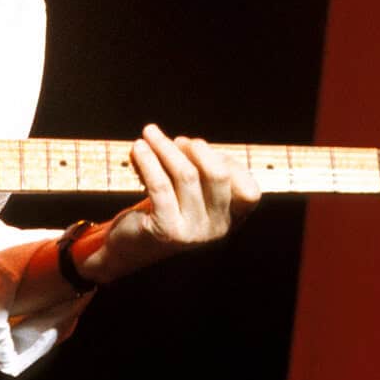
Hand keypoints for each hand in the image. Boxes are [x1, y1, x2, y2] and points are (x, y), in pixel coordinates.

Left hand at [81, 123, 260, 283]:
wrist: (130, 246)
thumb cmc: (164, 208)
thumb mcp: (190, 191)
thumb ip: (199, 168)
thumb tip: (186, 143)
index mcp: (231, 219)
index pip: (249, 191)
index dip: (228, 162)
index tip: (200, 149)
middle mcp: (218, 229)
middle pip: (219, 175)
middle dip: (197, 149)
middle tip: (178, 141)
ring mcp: (194, 233)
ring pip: (187, 175)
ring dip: (167, 147)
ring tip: (150, 133)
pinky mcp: (167, 231)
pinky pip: (160, 186)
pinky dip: (149, 161)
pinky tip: (139, 147)